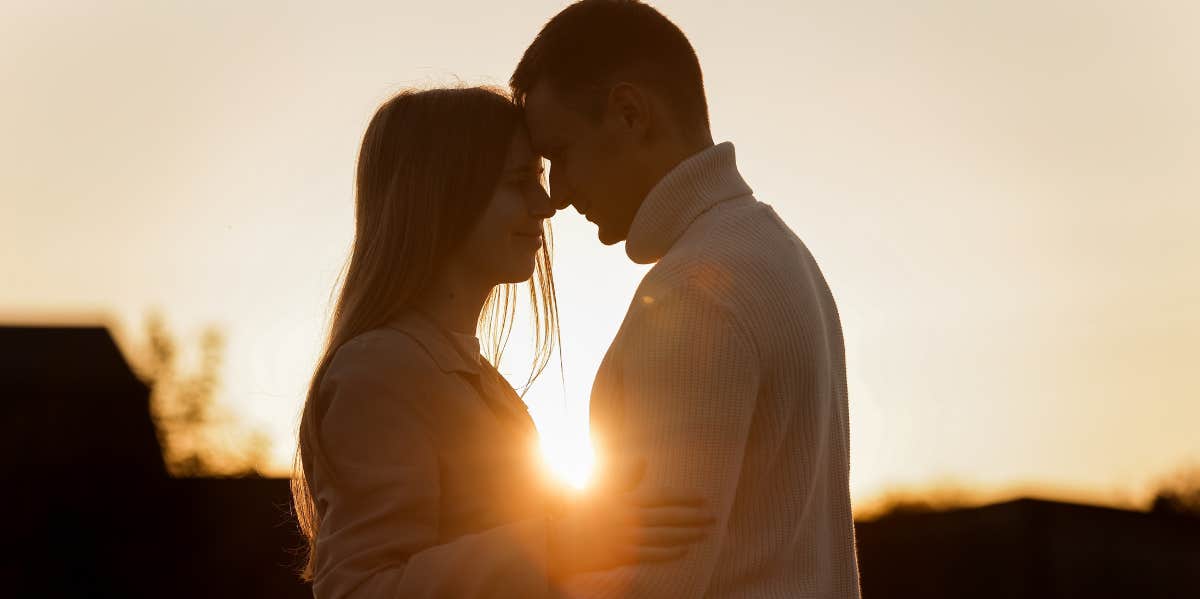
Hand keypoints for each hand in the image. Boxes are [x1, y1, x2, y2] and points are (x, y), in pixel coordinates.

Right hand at [547, 457, 713, 577]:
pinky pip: (651, 556)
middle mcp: (629, 519)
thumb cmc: (581, 512)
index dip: (684, 498)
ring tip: (704, 534)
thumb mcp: (602, 490)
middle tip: (713, 518)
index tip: (703, 499)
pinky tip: (684, 551)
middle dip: (693, 518)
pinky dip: (669, 554)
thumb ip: (625, 477)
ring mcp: (626, 539)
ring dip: (687, 536)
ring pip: (664, 538)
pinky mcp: (622, 557)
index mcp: (626, 501)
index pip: (662, 498)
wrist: (559, 539)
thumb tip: (643, 460)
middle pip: (668, 519)